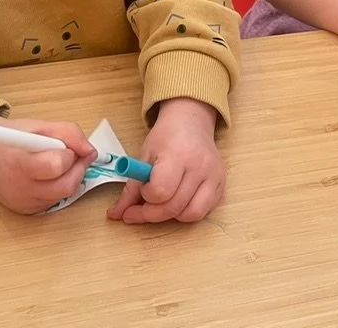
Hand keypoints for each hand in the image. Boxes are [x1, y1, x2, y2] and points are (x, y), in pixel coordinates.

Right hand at [0, 115, 95, 214]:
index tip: (64, 146)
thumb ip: (69, 133)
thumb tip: (91, 151)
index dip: (68, 155)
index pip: (55, 166)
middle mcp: (20, 188)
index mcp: (19, 162)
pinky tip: (47, 176)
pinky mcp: (27, 211)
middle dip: (77, 169)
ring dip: (70, 177)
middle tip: (72, 155)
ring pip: (64, 195)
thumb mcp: (39, 125)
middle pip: (65, 186)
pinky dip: (59, 187)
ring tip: (57, 162)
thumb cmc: (11, 139)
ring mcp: (23, 203)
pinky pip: (55, 200)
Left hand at [109, 98, 223, 223]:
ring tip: (162, 203)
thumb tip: (116, 214)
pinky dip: (186, 213)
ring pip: (189, 214)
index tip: (142, 189)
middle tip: (139, 210)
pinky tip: (177, 201)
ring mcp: (213, 176)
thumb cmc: (166, 137)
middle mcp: (199, 166)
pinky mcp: (220, 184)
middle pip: (173, 207)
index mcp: (177, 154)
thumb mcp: (143, 156)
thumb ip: (130, 188)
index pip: (160, 191)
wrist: (191, 122)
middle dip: (150, 214)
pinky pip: (203, 212)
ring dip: (170, 216)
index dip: (146, 196)